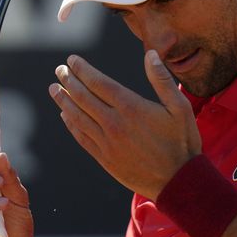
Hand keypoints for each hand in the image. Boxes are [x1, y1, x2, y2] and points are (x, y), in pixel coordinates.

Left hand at [49, 50, 201, 199]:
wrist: (178, 182)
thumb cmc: (182, 142)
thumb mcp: (181, 108)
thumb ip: (162, 80)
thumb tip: (150, 54)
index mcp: (131, 108)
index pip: (99, 83)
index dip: (82, 70)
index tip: (72, 60)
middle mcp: (114, 124)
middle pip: (83, 98)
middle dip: (68, 81)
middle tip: (59, 70)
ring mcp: (107, 143)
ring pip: (78, 117)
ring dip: (64, 101)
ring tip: (54, 89)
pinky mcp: (105, 159)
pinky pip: (82, 138)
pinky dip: (71, 124)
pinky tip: (66, 116)